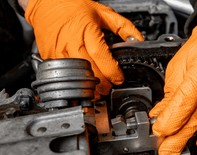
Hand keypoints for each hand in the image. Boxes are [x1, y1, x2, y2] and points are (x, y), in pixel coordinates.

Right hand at [25, 0, 143, 95]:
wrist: (46, 3)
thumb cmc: (73, 5)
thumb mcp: (103, 12)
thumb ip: (123, 27)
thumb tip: (138, 40)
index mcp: (87, 29)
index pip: (101, 55)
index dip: (112, 71)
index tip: (119, 79)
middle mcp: (72, 40)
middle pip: (89, 69)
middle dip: (102, 83)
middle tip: (109, 88)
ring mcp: (58, 49)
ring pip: (75, 75)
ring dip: (87, 86)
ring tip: (97, 90)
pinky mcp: (49, 56)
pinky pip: (63, 73)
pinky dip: (73, 81)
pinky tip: (82, 83)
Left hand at [149, 20, 196, 154]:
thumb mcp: (179, 68)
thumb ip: (171, 95)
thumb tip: (159, 115)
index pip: (182, 106)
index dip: (169, 122)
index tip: (158, 132)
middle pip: (194, 120)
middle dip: (176, 139)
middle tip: (165, 152)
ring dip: (192, 138)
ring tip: (177, 149)